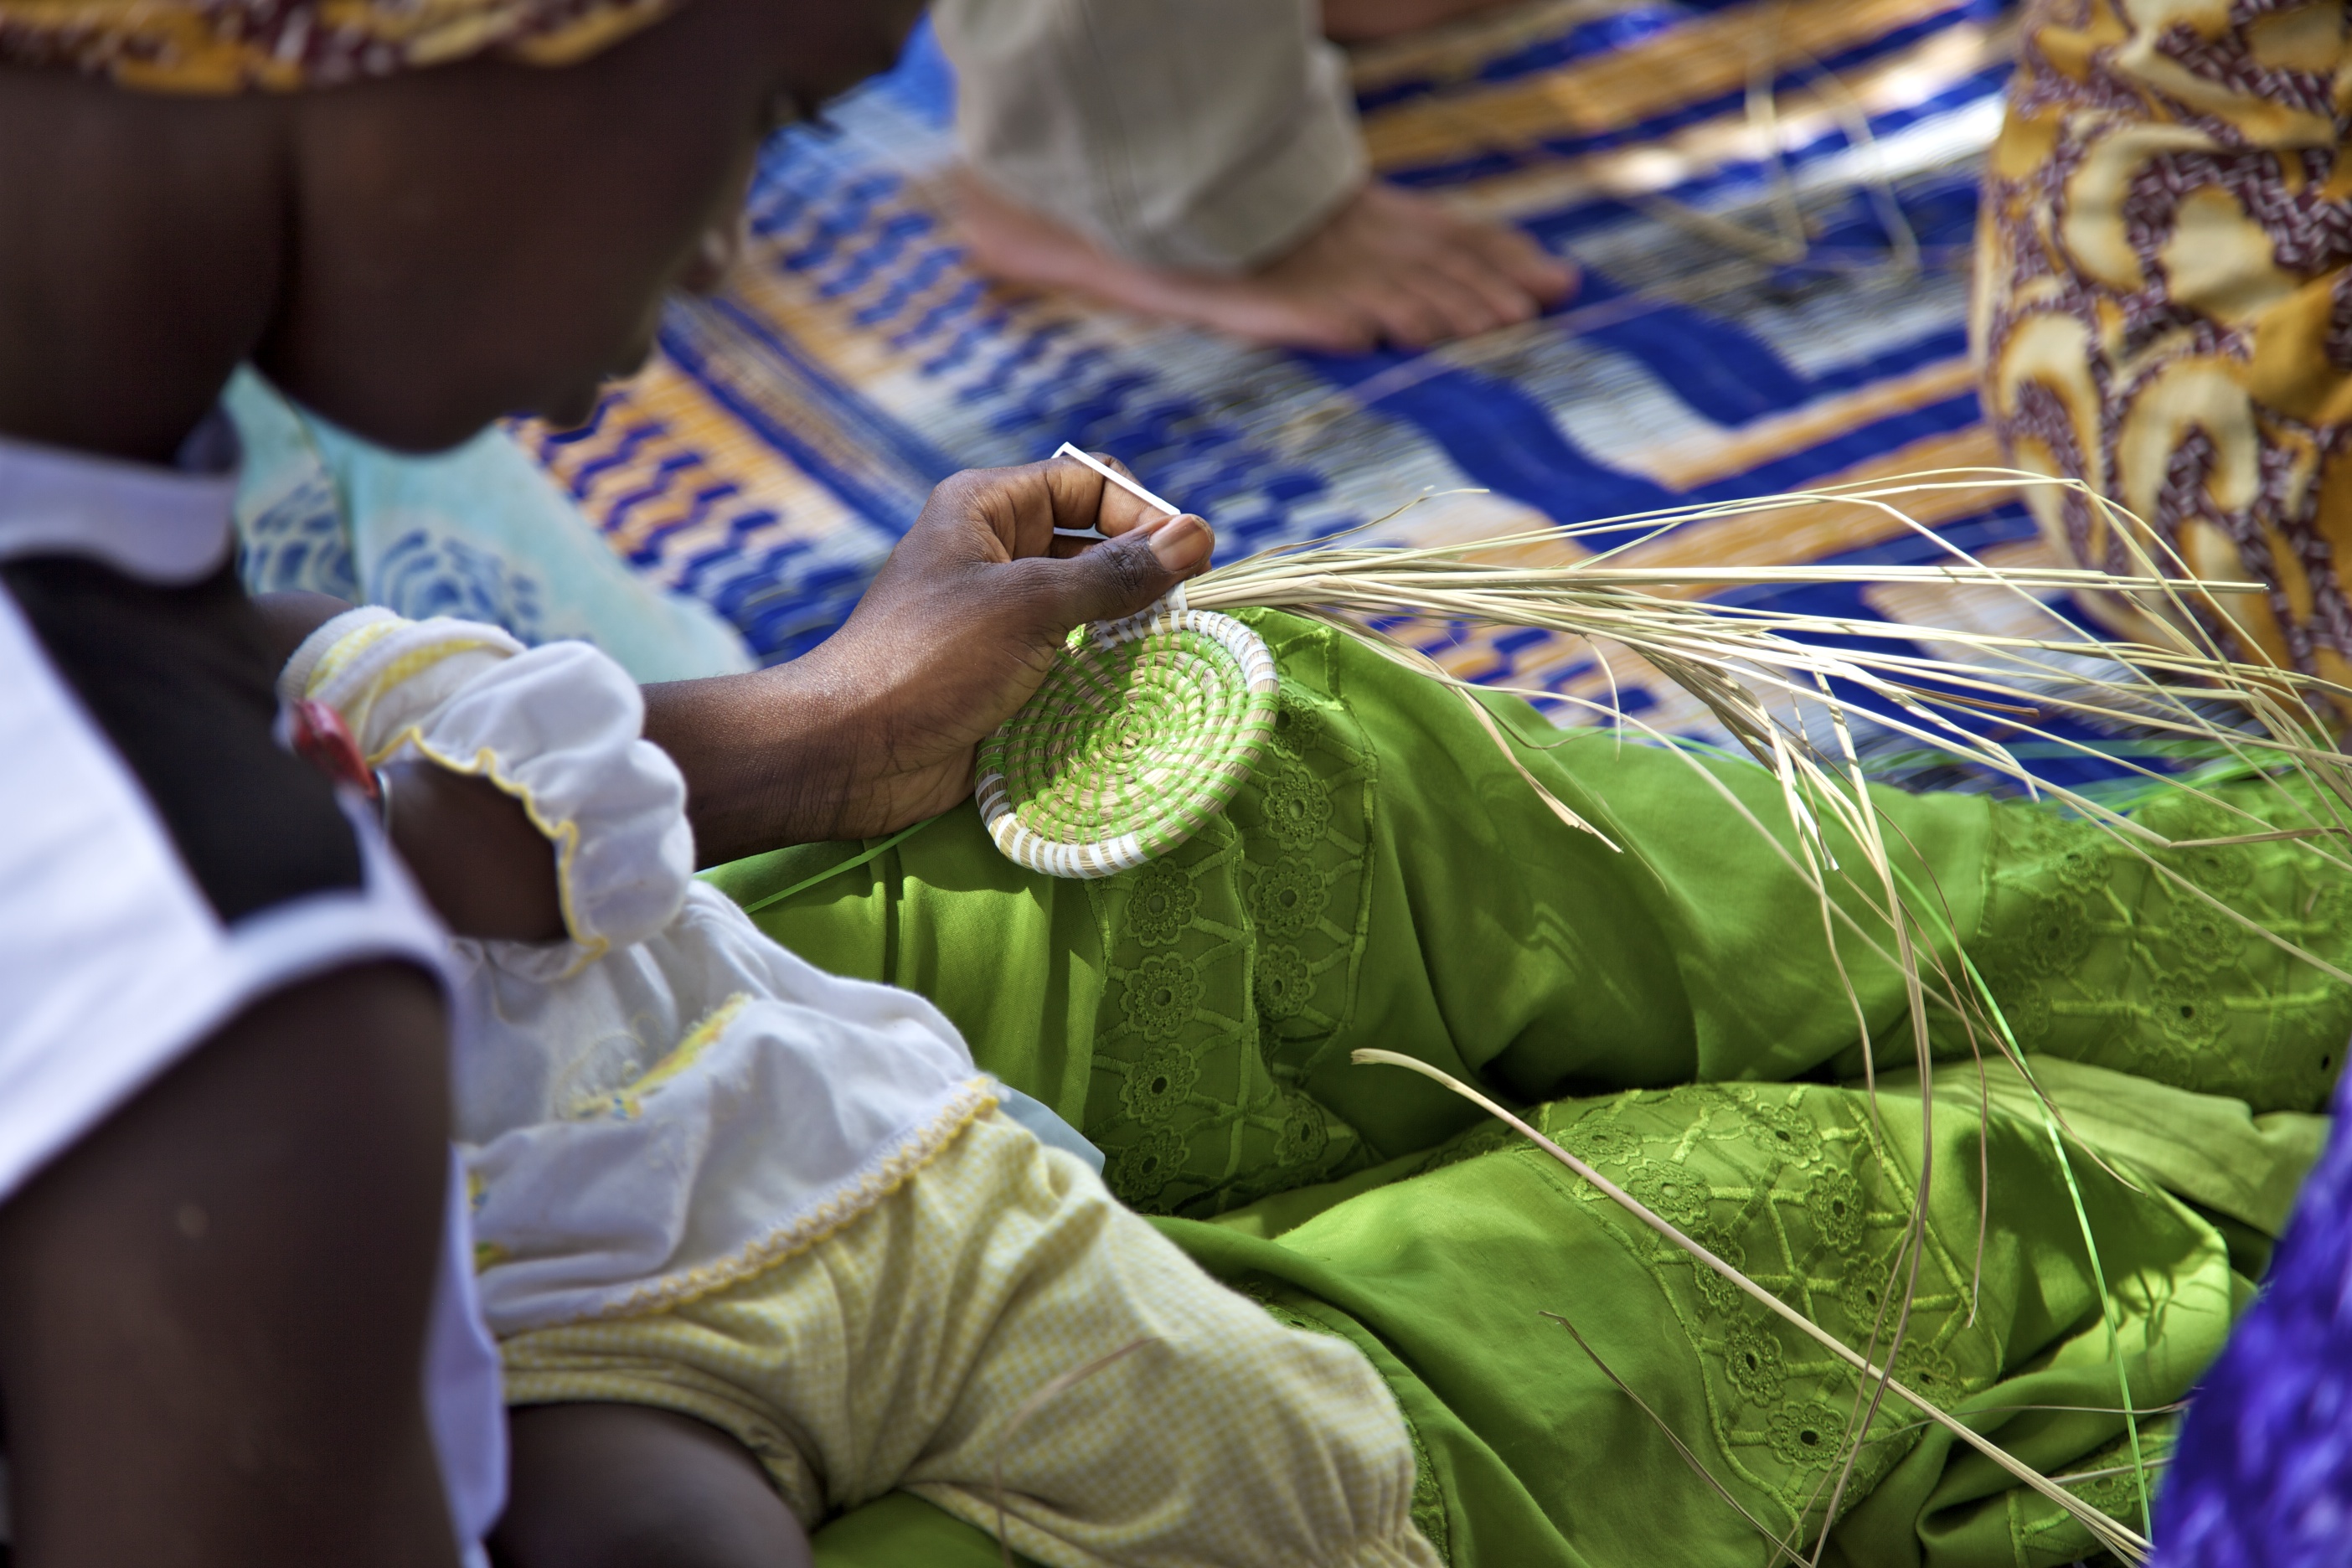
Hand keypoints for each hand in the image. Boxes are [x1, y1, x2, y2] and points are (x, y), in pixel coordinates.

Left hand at [644, 453, 1213, 861]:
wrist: (851, 752)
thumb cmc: (931, 660)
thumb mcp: (1031, 604)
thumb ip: (1116, 573)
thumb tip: (1197, 534)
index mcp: (988, 508)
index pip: (1088, 483)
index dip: (1141, 512)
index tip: (1192, 559)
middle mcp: (996, 554)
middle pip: (1096, 545)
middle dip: (1143, 575)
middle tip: (1188, 613)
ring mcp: (1002, 618)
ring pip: (1091, 609)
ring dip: (1130, 631)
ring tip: (1171, 656)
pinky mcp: (1007, 675)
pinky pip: (1074, 661)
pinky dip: (1107, 676)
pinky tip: (1139, 695)